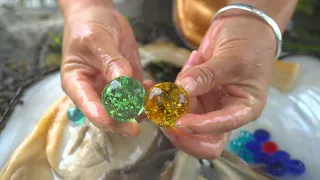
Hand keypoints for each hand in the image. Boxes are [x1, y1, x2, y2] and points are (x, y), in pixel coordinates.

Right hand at [60, 5, 148, 135]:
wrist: (100, 16)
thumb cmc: (88, 26)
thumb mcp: (96, 39)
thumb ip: (109, 60)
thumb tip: (123, 81)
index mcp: (77, 82)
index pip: (84, 102)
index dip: (95, 113)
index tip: (107, 120)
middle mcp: (95, 91)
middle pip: (106, 114)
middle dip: (121, 122)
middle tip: (134, 128)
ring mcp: (114, 90)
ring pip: (126, 110)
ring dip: (139, 111)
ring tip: (149, 102)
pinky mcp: (130, 84)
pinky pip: (139, 97)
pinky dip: (147, 97)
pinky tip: (152, 88)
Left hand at [162, 11, 276, 158]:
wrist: (242, 27)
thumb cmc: (248, 44)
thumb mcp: (231, 59)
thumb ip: (207, 75)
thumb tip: (183, 89)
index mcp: (242, 110)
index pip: (220, 132)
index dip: (199, 129)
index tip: (178, 121)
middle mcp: (223, 112)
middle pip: (199, 137)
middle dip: (178, 131)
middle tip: (160, 116)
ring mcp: (206, 104)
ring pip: (181, 117)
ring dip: (169, 104)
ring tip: (178, 74)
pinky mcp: (193, 94)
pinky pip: (174, 99)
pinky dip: (165, 91)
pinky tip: (169, 75)